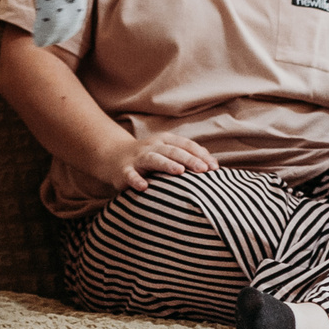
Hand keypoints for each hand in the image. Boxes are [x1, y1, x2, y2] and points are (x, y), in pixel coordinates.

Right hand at [91, 131, 214, 194]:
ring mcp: (138, 158)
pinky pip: (130, 175)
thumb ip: (188, 157)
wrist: (113, 157)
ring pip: (153, 159)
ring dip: (166, 164)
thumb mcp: (167, 152)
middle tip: (203, 169)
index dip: (200, 154)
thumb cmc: (149, 158)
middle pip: (173, 151)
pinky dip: (136, 180)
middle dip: (189, 159)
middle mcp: (152, 147)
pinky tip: (144, 187)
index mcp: (165, 141)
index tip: (214, 167)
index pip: (185, 145)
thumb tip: (215, 167)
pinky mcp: (124, 170)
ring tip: (179, 171)